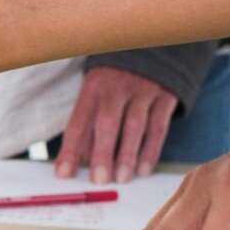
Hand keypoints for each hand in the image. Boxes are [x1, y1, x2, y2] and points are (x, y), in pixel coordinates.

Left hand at [54, 66, 176, 184]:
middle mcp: (117, 87)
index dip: (70, 150)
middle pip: (108, 122)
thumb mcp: (95, 96)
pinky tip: (143, 169)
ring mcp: (143, 90)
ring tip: (122, 179)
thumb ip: (88, 128)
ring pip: (135, 126)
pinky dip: (151, 150)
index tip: (63, 174)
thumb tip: (78, 163)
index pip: (78, 121)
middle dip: (103, 153)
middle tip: (99, 180)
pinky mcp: (166, 96)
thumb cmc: (115, 84)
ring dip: (128, 155)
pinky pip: (159, 127)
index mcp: (93, 88)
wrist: (152, 49)